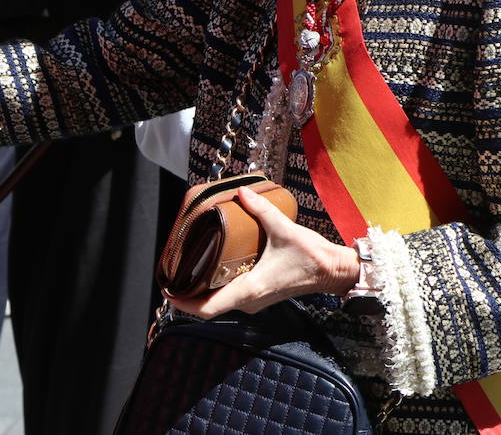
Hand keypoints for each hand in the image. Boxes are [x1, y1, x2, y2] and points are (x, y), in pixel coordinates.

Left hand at [168, 186, 359, 317]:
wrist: (332, 271)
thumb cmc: (311, 255)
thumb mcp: (283, 228)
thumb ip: (260, 209)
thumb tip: (241, 192)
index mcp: (250, 289)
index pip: (208, 308)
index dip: (184, 304)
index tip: (168, 292)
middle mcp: (250, 300)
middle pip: (208, 307)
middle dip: (187, 295)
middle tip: (170, 276)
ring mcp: (254, 301)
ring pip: (219, 303)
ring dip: (200, 292)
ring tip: (184, 272)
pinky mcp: (259, 296)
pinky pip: (229, 298)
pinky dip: (214, 289)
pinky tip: (207, 270)